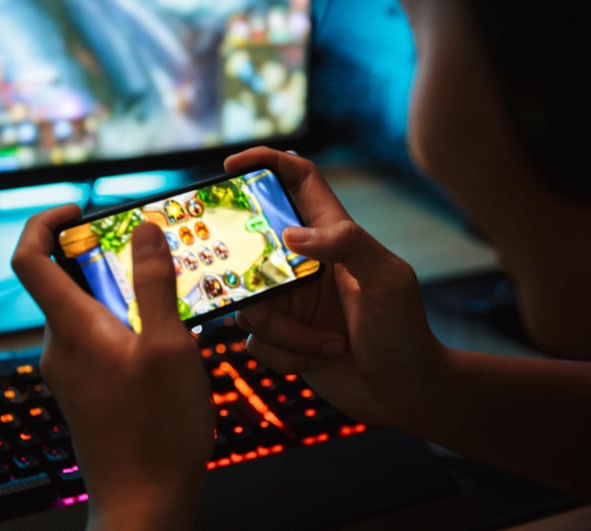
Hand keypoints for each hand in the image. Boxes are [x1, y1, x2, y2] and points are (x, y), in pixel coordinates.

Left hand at [12, 205, 213, 530]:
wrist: (144, 501)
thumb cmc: (157, 429)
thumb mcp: (168, 346)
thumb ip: (154, 284)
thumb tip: (144, 232)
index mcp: (71, 327)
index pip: (29, 258)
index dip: (44, 222)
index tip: (79, 210)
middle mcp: (60, 346)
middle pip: (63, 280)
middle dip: (104, 257)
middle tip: (150, 255)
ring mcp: (71, 371)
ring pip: (87, 311)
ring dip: (122, 294)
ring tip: (170, 298)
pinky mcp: (86, 390)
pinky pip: (97, 340)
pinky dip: (125, 324)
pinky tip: (165, 340)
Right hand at [226, 147, 447, 426]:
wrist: (404, 390)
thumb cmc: (404, 330)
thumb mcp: (388, 278)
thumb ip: (348, 243)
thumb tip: (290, 235)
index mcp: (331, 236)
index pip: (296, 181)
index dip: (265, 163)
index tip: (230, 165)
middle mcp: (303, 263)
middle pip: (252, 248)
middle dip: (250, 275)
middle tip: (262, 293)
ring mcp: (289, 300)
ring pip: (249, 303)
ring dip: (284, 331)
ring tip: (326, 345)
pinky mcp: (281, 336)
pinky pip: (255, 340)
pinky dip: (284, 354)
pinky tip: (318, 360)